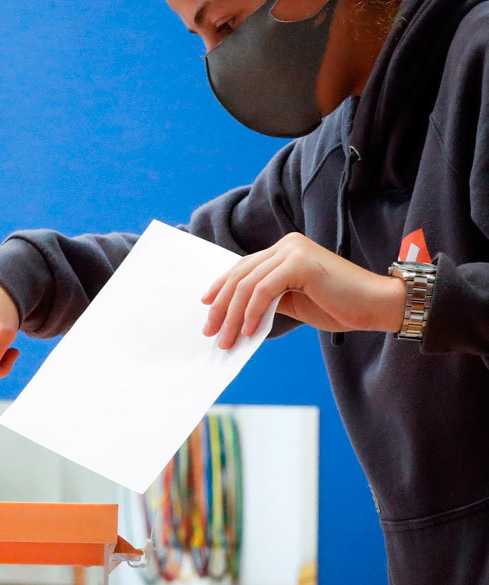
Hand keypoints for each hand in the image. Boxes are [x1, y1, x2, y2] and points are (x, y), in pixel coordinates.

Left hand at [201, 232, 405, 349]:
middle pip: (240, 276)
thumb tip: (235, 314)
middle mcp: (286, 245)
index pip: (243, 268)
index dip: (221, 288)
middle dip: (221, 306)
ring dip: (233, 315)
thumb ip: (267, 300)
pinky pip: (264, 289)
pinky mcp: (300, 262)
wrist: (378, 305)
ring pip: (248, 284)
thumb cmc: (339, 306)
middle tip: (211, 331)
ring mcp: (293, 250)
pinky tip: (249, 330)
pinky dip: (253, 311)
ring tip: (227, 339)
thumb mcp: (293, 302)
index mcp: (284, 250)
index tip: (207, 308)